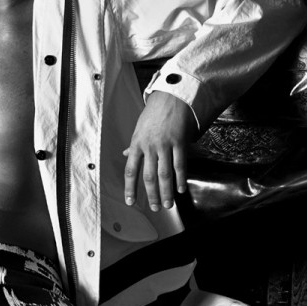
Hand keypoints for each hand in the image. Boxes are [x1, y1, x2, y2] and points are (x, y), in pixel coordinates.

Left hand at [123, 91, 195, 211]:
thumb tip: (125, 154)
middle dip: (151, 195)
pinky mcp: (179, 142)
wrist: (171, 97)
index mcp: (137, 144)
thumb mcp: (139, 128)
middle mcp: (149, 147)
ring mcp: (165, 145)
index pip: (130, 171)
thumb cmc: (154, 113)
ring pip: (164, 174)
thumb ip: (134, 144)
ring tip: (168, 204)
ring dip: (166, 191)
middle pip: (148, 177)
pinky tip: (181, 189)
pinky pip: (180, 165)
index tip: (131, 202)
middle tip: (155, 208)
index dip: (130, 188)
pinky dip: (180, 179)